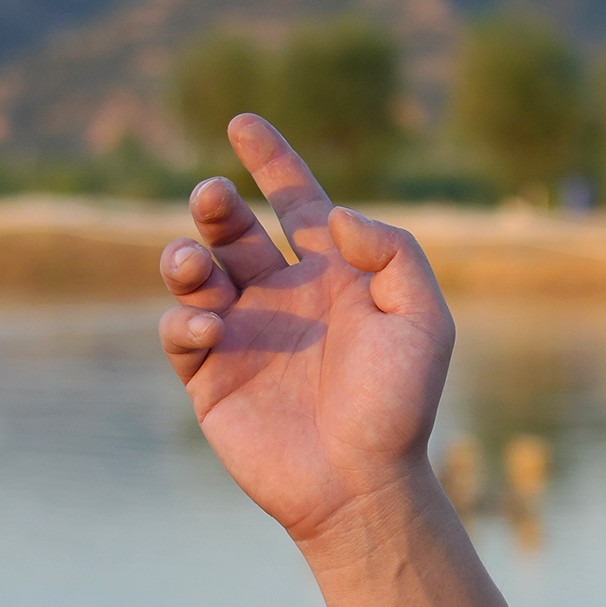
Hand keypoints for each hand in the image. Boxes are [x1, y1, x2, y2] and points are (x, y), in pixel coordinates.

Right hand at [155, 117, 450, 547]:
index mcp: (332, 274)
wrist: (364, 485)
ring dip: (186, 255)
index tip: (242, 122)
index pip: (296, 202)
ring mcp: (243, 333)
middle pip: (235, 228)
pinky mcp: (211, 375)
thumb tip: (337, 215)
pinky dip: (186, 319)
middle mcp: (282, 295)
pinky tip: (213, 329)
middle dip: (215, 203)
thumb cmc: (402, 404)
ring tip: (195, 263)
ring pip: (196, 272)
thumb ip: (394, 252)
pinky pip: (181, 331)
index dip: (271, 159)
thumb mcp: (424, 319)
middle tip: (213, 196)